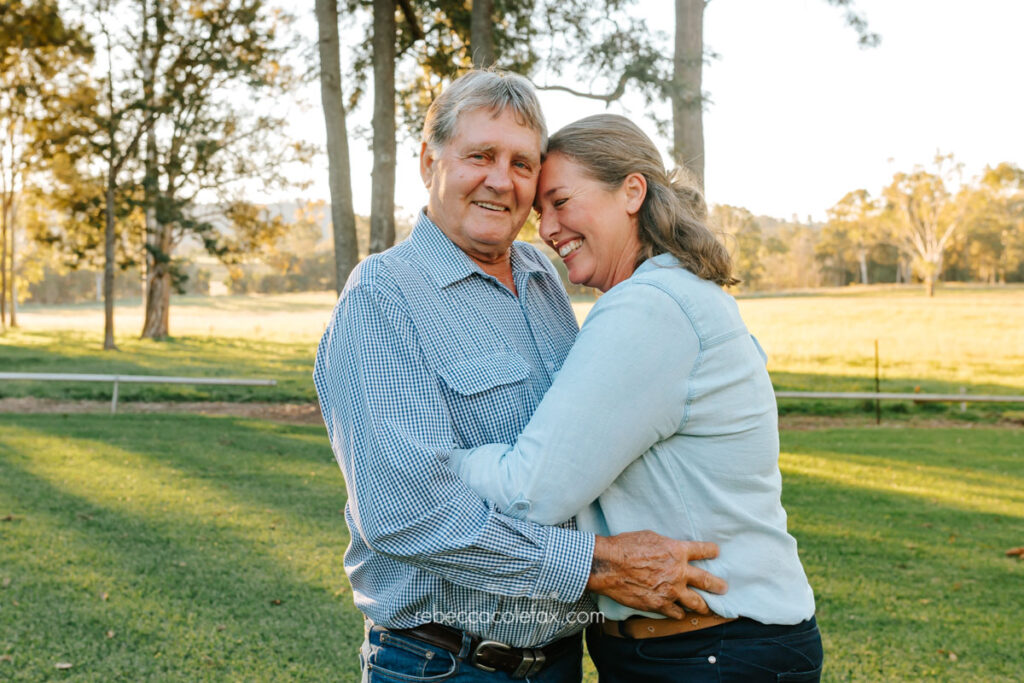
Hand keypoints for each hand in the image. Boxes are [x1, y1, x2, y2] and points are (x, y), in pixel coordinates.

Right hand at [585, 530, 727, 618]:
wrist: (609, 565)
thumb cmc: (625, 546)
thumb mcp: (650, 537)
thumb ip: (666, 546)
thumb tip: (670, 549)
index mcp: (677, 551)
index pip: (703, 550)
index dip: (711, 551)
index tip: (715, 552)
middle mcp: (679, 572)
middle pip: (707, 581)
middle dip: (718, 585)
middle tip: (723, 588)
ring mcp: (671, 591)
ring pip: (696, 603)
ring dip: (703, 606)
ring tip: (706, 608)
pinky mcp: (659, 605)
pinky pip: (676, 613)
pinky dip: (677, 612)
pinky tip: (678, 613)